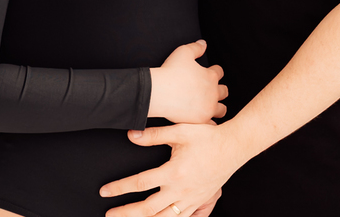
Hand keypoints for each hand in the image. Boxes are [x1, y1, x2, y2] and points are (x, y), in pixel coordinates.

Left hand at [100, 123, 244, 216]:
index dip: (120, 188)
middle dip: (126, 213)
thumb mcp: (180, 131)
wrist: (234, 146)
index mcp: (173, 172)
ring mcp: (192, 199)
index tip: (105, 191)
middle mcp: (181, 190)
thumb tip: (132, 136)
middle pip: (148, 209)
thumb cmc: (208, 137)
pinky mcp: (200, 201)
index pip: (140, 183)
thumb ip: (154, 135)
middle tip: (110, 215)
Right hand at [148, 40, 227, 124]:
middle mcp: (213, 93)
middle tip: (208, 90)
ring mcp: (208, 108)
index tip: (207, 73)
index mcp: (210, 76)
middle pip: (224, 91)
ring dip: (217, 106)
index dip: (213, 71)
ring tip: (209, 105)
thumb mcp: (183, 52)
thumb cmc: (169, 72)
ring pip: (222, 109)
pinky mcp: (200, 120)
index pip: (219, 72)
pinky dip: (209, 122)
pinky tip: (203, 119)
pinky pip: (211, 124)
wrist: (158, 93)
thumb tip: (203, 43)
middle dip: (219, 89)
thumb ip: (196, 47)